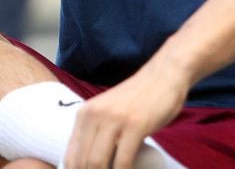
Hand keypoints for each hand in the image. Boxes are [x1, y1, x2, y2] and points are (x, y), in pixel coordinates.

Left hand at [63, 59, 189, 168]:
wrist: (165, 75)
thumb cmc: (140, 99)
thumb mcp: (109, 111)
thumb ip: (97, 130)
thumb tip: (88, 163)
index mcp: (84, 114)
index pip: (70, 157)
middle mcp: (94, 115)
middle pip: (82, 163)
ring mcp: (114, 120)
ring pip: (97, 163)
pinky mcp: (135, 125)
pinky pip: (122, 161)